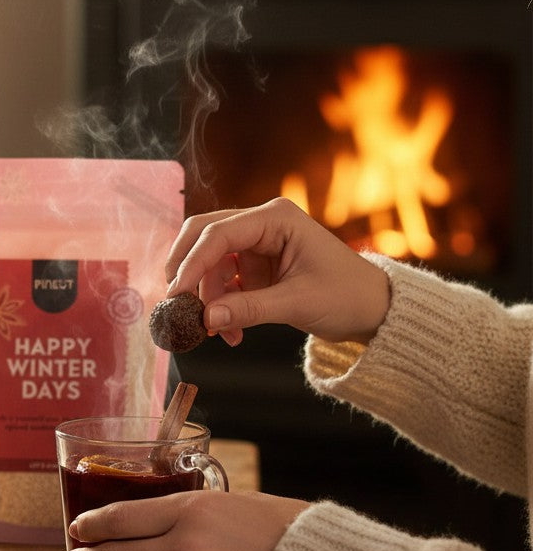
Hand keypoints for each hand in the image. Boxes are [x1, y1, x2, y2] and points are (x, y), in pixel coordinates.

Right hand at [166, 197, 390, 346]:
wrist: (374, 308)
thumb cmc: (348, 296)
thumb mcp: (298, 303)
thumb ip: (249, 308)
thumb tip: (206, 318)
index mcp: (276, 218)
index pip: (218, 233)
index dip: (192, 264)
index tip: (176, 295)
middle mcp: (262, 223)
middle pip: (203, 236)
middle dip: (187, 271)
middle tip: (176, 303)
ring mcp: (257, 243)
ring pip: (209, 262)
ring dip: (207, 297)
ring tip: (217, 332)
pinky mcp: (256, 264)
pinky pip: (223, 280)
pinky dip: (220, 304)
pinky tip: (228, 330)